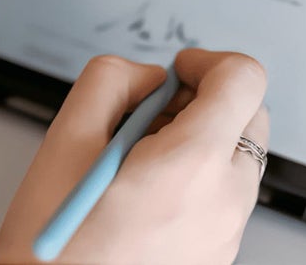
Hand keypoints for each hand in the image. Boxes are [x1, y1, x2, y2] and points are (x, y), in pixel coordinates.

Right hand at [0, 49, 268, 264]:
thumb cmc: (57, 250)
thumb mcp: (66, 140)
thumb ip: (111, 80)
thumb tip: (150, 76)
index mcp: (192, 165)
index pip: (244, 78)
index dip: (208, 60)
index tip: (178, 72)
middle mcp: (225, 200)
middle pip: (248, 114)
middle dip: (203, 100)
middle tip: (151, 117)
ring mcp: (228, 231)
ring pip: (235, 153)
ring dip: (198, 138)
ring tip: (138, 161)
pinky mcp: (220, 251)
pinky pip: (224, 191)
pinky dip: (197, 174)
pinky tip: (146, 192)